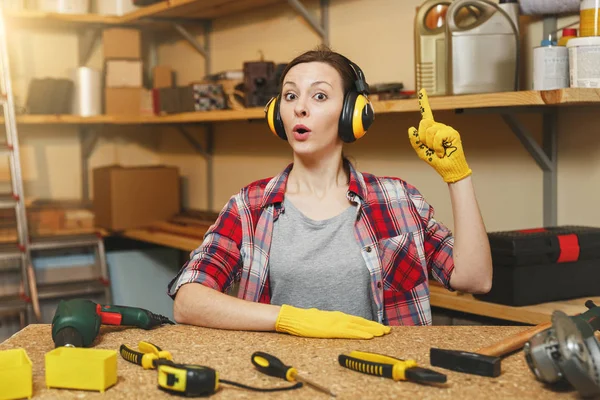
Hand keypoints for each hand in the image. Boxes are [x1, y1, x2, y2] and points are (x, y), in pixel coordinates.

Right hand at [275, 304, 390, 338]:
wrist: (295, 318)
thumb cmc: (305, 319)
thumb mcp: (319, 318)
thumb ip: (327, 320)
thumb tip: (328, 321)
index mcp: (337, 316)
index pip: (356, 320)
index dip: (369, 323)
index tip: (379, 326)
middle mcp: (340, 317)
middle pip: (361, 322)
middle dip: (375, 326)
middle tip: (387, 330)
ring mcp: (337, 323)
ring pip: (359, 326)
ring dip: (372, 329)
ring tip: (383, 332)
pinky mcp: (333, 329)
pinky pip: (351, 332)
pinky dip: (362, 333)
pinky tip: (370, 336)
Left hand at [408, 88, 471, 182]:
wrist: (449, 169)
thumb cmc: (436, 161)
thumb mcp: (421, 152)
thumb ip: (415, 141)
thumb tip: (411, 128)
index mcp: (432, 129)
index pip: (427, 113)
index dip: (424, 102)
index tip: (422, 90)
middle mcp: (439, 126)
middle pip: (423, 123)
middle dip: (423, 138)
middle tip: (431, 148)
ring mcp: (447, 129)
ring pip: (429, 130)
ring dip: (430, 144)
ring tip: (438, 151)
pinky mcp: (452, 133)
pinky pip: (437, 136)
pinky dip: (437, 146)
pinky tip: (442, 151)